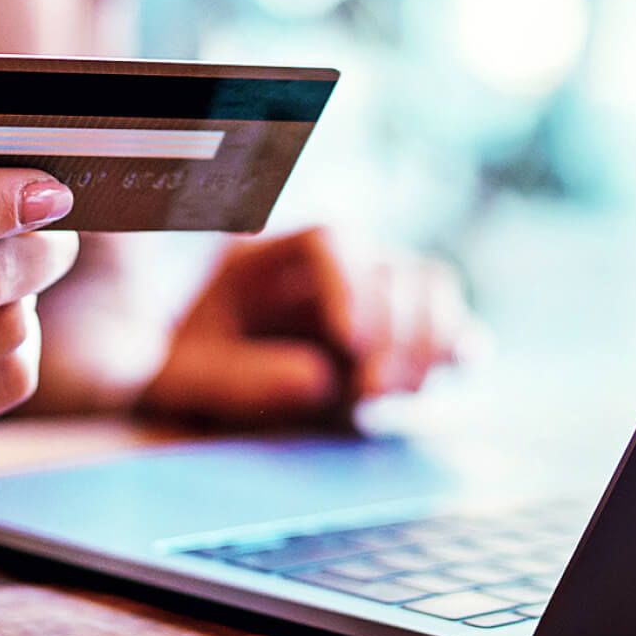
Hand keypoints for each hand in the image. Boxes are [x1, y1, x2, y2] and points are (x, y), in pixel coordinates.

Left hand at [139, 228, 483, 424]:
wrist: (176, 391)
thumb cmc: (173, 373)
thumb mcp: (179, 375)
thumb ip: (234, 376)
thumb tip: (320, 380)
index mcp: (265, 257)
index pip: (328, 241)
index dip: (348, 284)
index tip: (348, 341)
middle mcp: (326, 268)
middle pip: (388, 263)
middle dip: (393, 327)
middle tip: (371, 391)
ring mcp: (369, 297)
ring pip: (428, 283)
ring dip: (428, 337)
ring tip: (396, 393)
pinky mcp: (400, 339)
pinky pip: (449, 322)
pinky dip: (462, 342)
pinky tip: (459, 368)